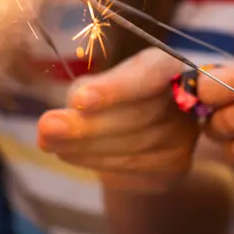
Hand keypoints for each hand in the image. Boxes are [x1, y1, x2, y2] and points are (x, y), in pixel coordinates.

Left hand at [37, 48, 197, 192]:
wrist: (140, 131)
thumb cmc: (115, 95)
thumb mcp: (100, 81)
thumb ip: (85, 92)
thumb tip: (51, 124)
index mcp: (168, 64)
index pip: (150, 72)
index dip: (116, 88)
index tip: (79, 100)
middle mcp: (187, 100)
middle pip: (137, 115)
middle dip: (87, 125)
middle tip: (46, 127)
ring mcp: (184, 137)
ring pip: (131, 146)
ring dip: (83, 146)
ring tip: (48, 142)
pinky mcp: (175, 168)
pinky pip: (130, 169)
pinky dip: (94, 162)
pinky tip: (69, 155)